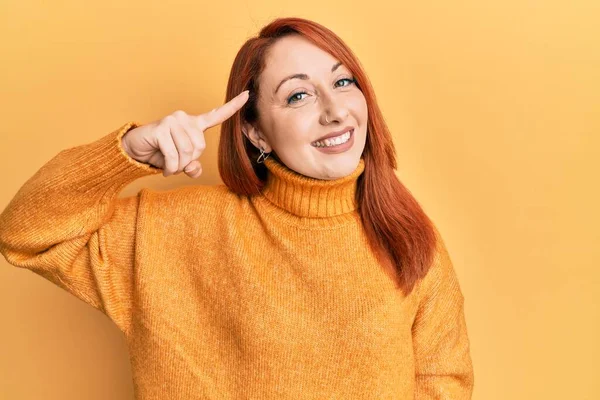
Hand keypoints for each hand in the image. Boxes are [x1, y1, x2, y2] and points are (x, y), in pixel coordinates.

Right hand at [121, 90, 248, 177]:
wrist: (136, 150)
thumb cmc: (161, 154)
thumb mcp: (181, 164)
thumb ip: (192, 167)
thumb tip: (193, 168)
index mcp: (195, 125)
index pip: (217, 115)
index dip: (233, 107)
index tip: (247, 94)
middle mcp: (185, 118)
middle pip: (199, 148)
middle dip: (188, 162)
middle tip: (175, 163)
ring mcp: (173, 121)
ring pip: (187, 153)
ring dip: (177, 166)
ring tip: (168, 165)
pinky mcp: (161, 128)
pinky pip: (173, 155)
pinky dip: (170, 167)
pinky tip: (164, 168)